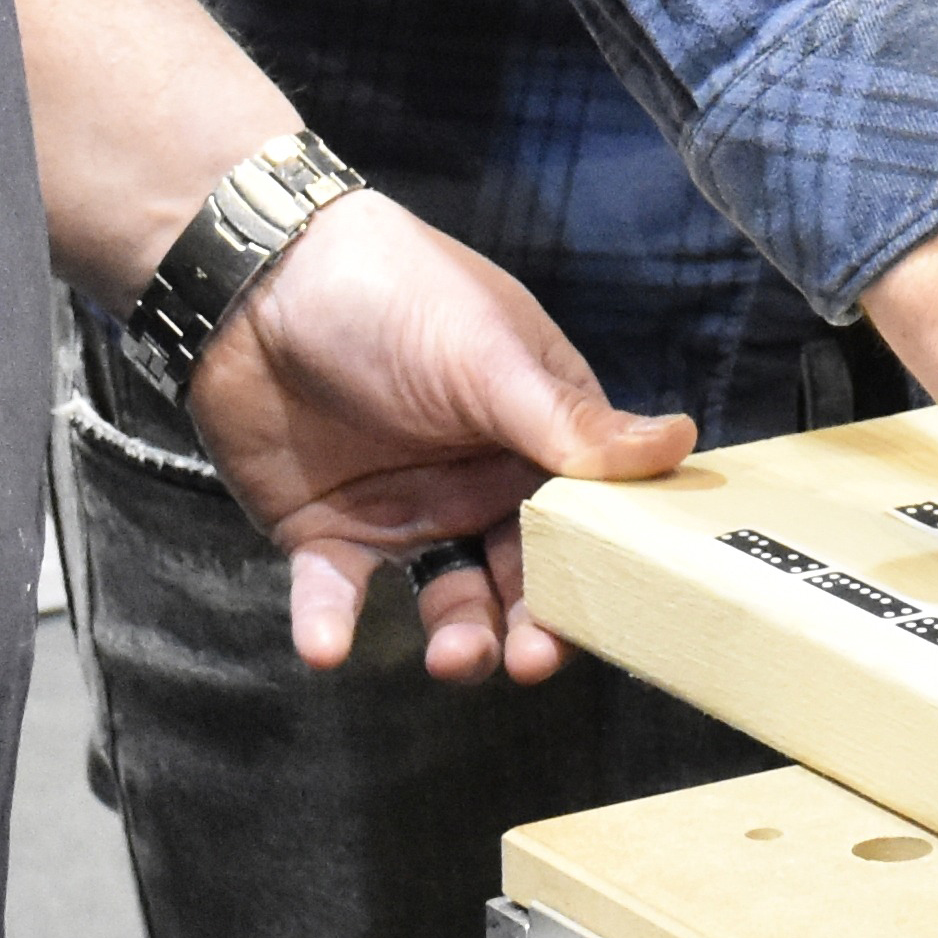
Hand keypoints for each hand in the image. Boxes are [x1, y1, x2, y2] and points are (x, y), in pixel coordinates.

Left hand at [188, 191, 692, 683]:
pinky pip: (339, 599)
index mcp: (534, 430)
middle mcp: (480, 480)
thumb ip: (568, 419)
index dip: (603, 570)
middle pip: (527, 577)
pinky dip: (333, 627)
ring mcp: (407, 512)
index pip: (589, 516)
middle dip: (535, 626)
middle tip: (527, 659)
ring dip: (459, 637)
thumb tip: (682, 445)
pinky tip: (328, 644)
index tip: (615, 617)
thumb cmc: (391, 294)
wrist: (254, 278)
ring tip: (451, 655)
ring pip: (450, 604)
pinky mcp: (328, 536)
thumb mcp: (486, 354)